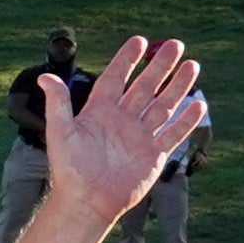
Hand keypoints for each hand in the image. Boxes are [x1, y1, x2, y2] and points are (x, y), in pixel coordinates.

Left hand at [45, 36, 208, 219]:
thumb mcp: (60, 133)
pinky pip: (173, 133)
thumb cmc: (69, 169)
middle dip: (160, 67)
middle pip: (145, 87)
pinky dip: (186, 120)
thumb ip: (58, 105)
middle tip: (176, 45)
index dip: (127, 60)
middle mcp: (122, 120)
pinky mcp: (154, 154)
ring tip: (192, 66)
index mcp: (99, 112)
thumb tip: (45, 76)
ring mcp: (140, 136)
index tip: (140, 40)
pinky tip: (198, 104)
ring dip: (178, 86)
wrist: (87, 202)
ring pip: (163, 105)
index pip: (116, 79)